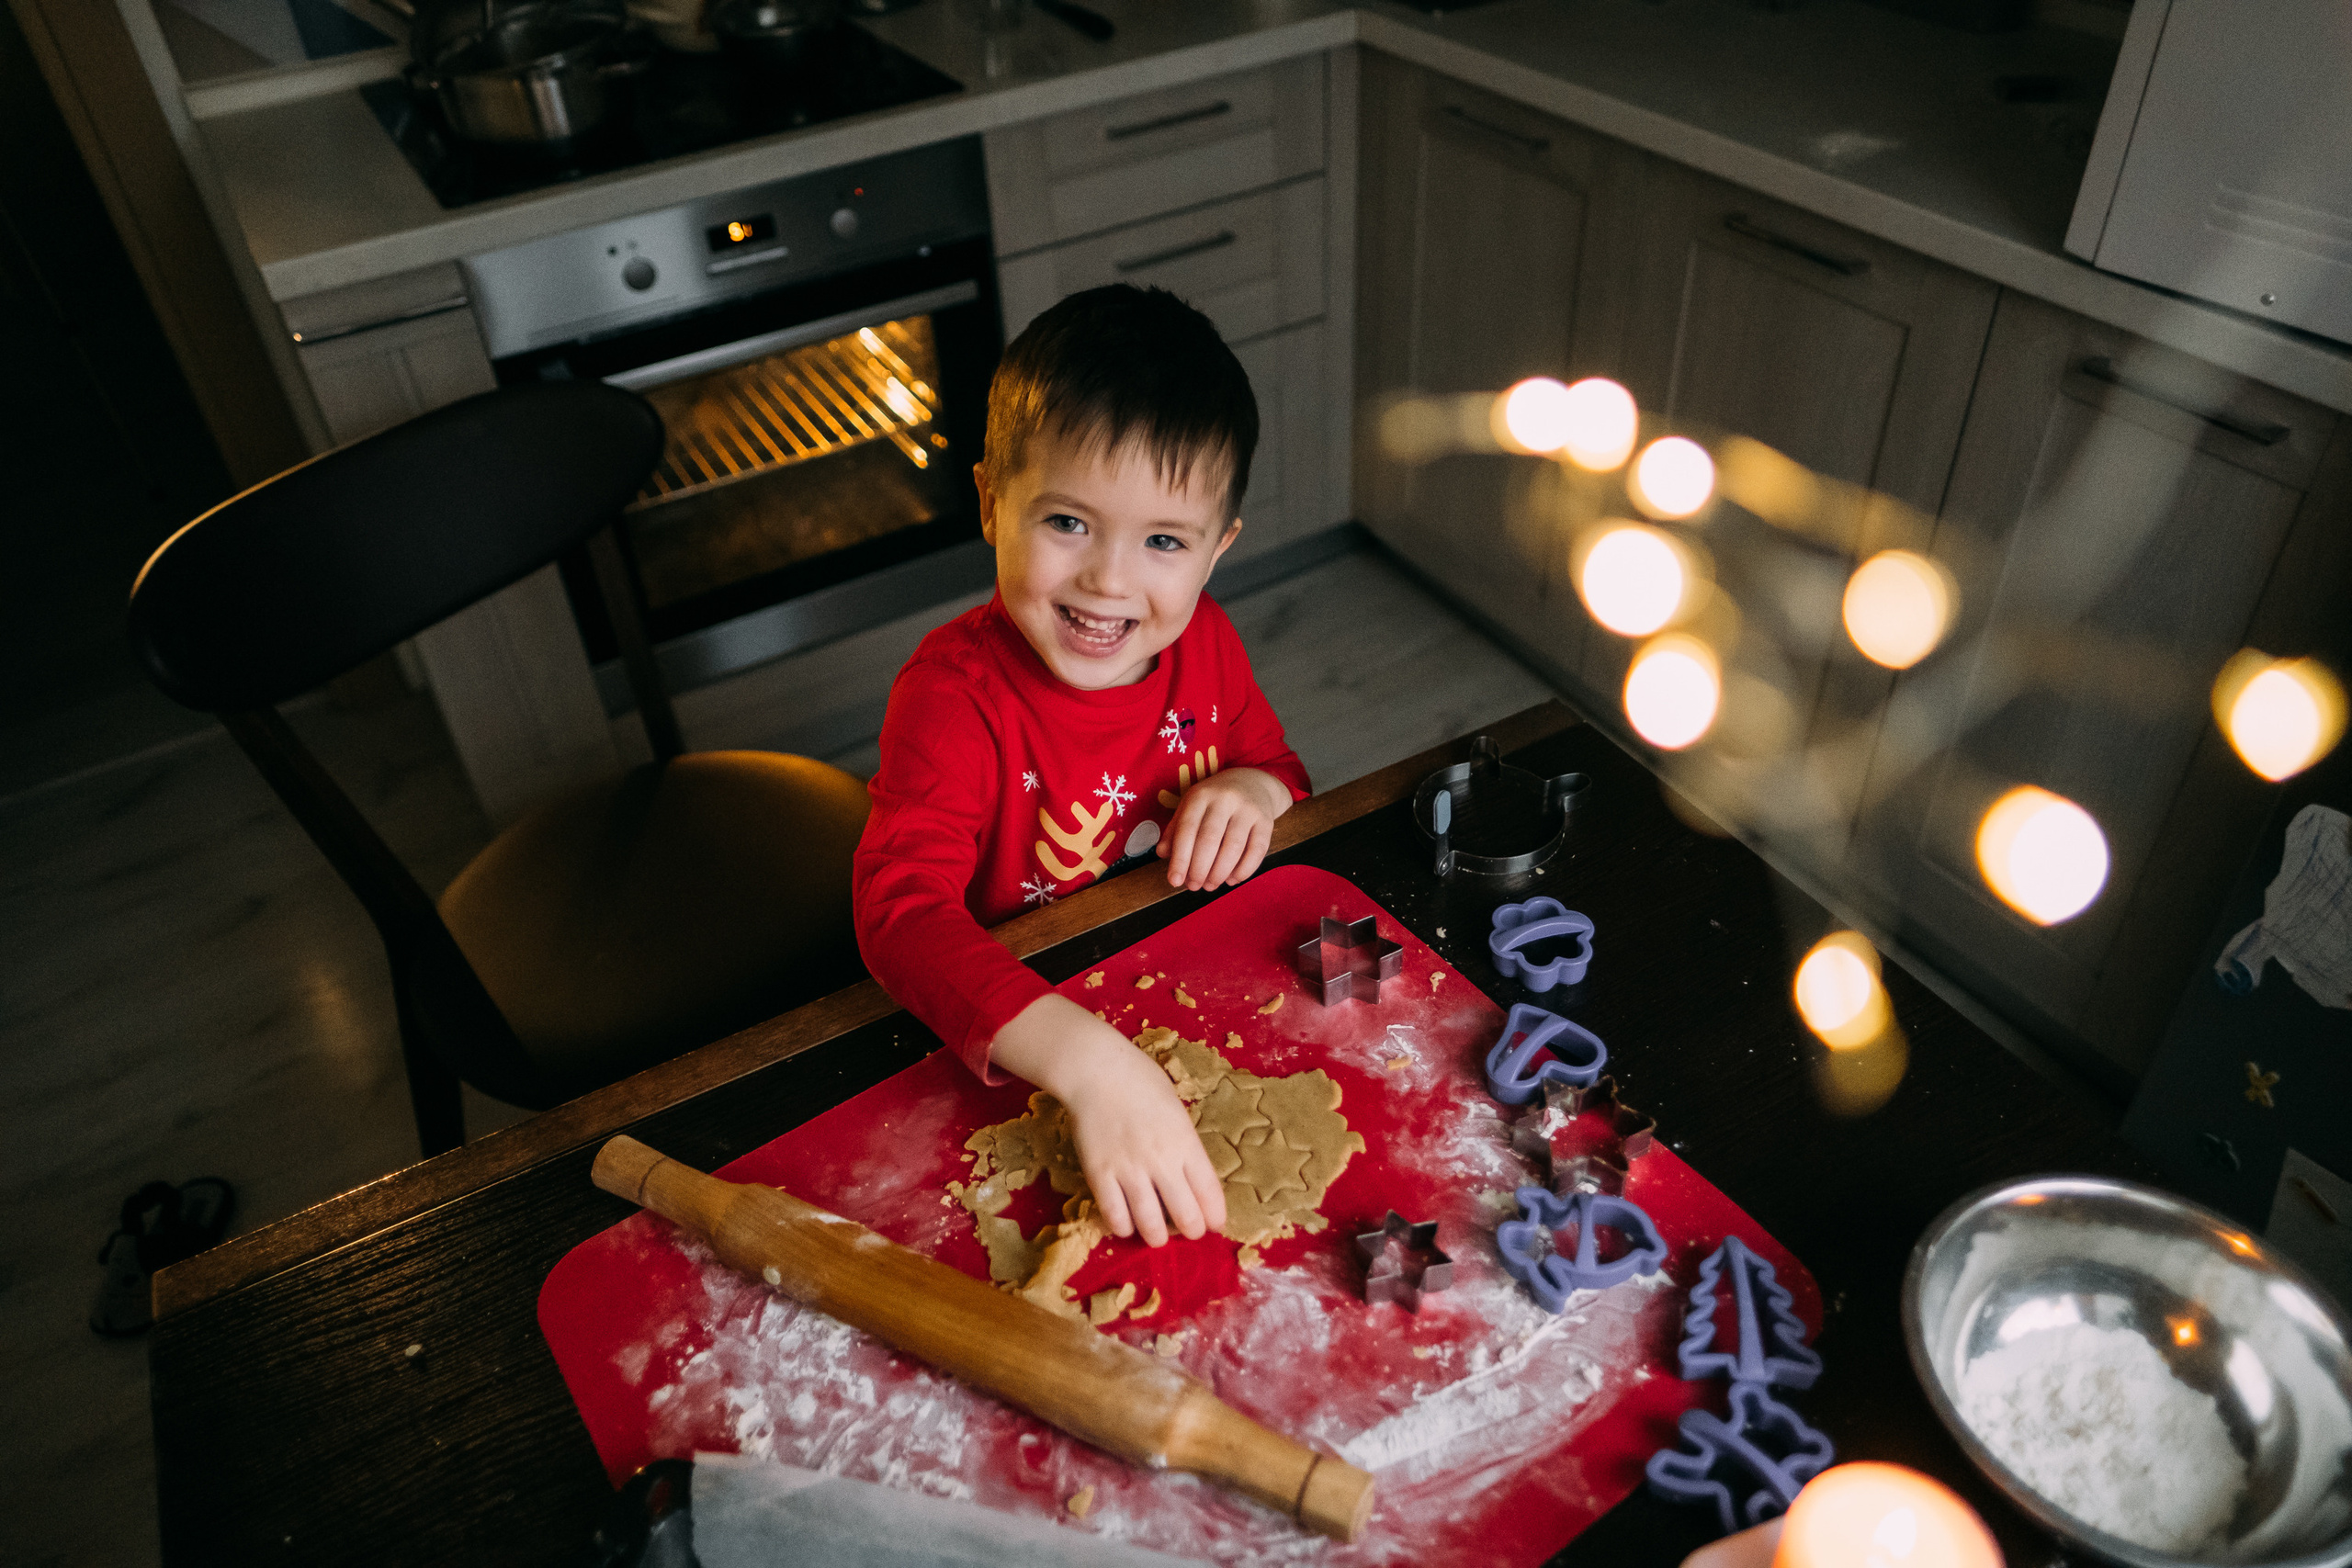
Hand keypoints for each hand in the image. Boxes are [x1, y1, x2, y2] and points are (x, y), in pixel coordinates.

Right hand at [988, 994, 1227, 1246]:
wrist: (1097, 1070)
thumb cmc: (1141, 1080)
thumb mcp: (1176, 1109)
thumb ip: (1183, 1142)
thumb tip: (1188, 1172)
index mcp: (1186, 1142)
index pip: (1209, 1192)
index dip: (1215, 1215)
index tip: (1215, 1224)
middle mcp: (1162, 1161)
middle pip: (1186, 1215)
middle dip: (1191, 1230)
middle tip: (1189, 1231)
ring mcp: (1129, 1170)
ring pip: (1150, 1223)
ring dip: (1157, 1236)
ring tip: (1157, 1237)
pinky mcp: (1099, 1174)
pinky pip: (1114, 1214)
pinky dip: (1123, 1226)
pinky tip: (1126, 1225)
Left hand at [1158, 767, 1290, 890]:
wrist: (1252, 782)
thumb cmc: (1214, 801)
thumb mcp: (1191, 807)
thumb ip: (1175, 830)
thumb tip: (1162, 854)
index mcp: (1201, 795)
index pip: (1187, 829)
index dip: (1180, 858)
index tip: (1175, 881)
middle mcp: (1225, 798)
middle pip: (1210, 839)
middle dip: (1199, 869)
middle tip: (1194, 887)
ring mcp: (1248, 809)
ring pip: (1233, 847)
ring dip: (1220, 873)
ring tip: (1210, 885)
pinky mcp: (1266, 820)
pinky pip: (1257, 850)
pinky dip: (1244, 870)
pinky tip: (1232, 880)